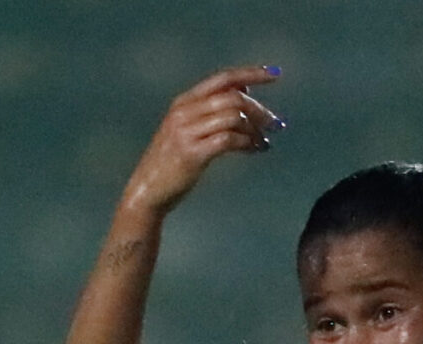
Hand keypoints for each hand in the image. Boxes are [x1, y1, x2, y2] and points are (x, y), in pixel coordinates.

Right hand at [119, 66, 282, 219]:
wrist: (147, 190)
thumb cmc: (172, 161)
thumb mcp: (187, 127)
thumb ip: (212, 109)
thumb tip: (245, 91)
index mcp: (184, 101)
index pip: (223, 79)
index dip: (252, 73)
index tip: (275, 75)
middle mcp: (184, 111)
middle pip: (233, 97)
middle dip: (259, 109)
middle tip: (275, 124)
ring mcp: (186, 132)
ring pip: (234, 117)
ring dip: (256, 128)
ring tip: (263, 141)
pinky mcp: (192, 153)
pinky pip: (229, 140)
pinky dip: (248, 143)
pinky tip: (255, 149)